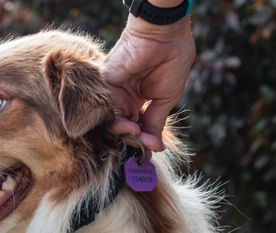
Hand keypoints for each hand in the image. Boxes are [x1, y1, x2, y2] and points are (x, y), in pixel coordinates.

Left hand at [103, 15, 195, 150]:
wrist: (165, 36)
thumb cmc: (171, 62)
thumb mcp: (166, 99)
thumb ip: (156, 122)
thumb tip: (156, 146)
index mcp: (139, 101)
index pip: (137, 127)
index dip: (143, 142)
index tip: (152, 153)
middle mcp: (124, 99)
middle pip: (123, 128)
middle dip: (135, 141)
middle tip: (147, 147)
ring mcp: (114, 92)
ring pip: (113, 122)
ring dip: (126, 134)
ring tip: (139, 135)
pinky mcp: (105, 85)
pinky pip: (104, 109)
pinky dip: (117, 123)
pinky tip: (131, 127)